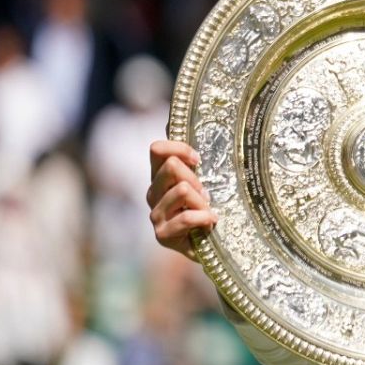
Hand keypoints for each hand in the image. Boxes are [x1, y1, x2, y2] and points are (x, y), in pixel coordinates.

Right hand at [148, 140, 216, 261]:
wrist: (211, 245)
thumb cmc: (208, 208)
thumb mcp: (205, 180)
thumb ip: (191, 157)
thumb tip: (174, 119)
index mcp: (160, 176)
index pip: (157, 150)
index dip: (179, 149)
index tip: (198, 160)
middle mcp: (153, 193)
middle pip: (171, 167)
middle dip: (196, 177)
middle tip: (206, 194)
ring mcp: (155, 214)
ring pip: (183, 190)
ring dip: (203, 201)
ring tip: (208, 211)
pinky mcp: (162, 234)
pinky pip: (187, 216)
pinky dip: (205, 218)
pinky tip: (210, 223)